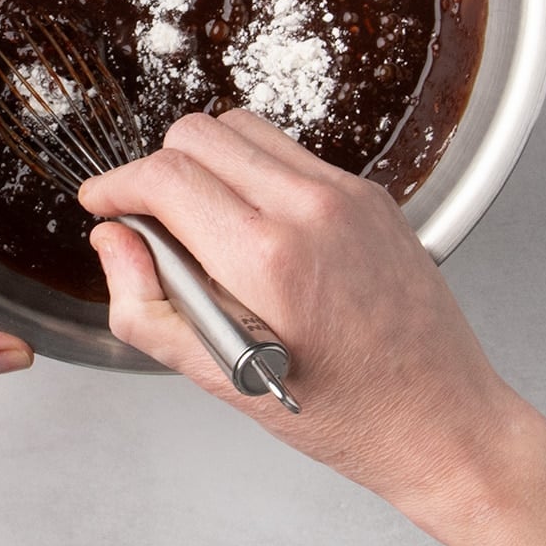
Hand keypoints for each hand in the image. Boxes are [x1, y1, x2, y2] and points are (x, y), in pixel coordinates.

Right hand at [78, 110, 545, 545]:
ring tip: (202, 222)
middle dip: (156, 168)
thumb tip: (112, 240)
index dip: (117, 184)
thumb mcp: (221, 379)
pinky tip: (252, 223)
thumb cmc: (344, 414)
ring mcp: (346, 192)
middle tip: (150, 220)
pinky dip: (251, 170)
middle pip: (197, 133)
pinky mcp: (368, 190)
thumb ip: (144, 305)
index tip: (102, 201)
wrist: (443, 418)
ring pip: (241, 127)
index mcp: (269, 258)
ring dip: (204, 161)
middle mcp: (311, 208)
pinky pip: (287, 149)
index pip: (166, 176)